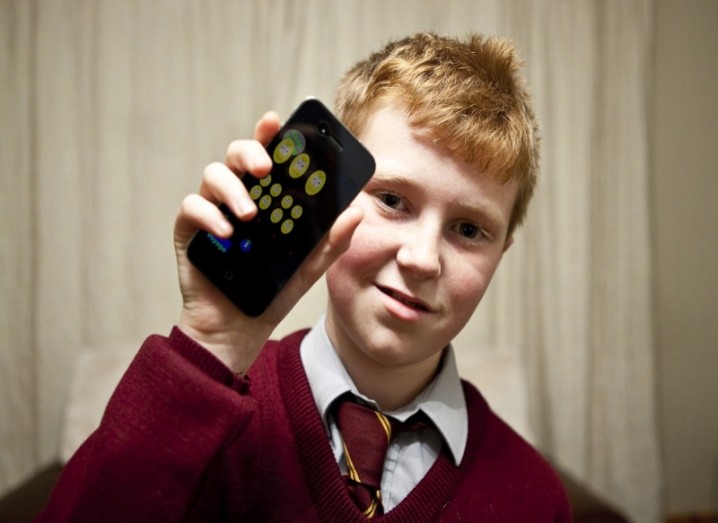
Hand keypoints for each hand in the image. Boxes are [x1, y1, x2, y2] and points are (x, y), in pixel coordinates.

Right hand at [174, 111, 362, 372]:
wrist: (239, 327)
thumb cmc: (273, 291)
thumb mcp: (310, 266)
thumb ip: (332, 240)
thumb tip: (355, 211)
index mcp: (267, 198)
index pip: (269, 157)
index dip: (270, 135)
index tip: (277, 121)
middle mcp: (238, 197)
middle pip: (237, 155)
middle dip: (251, 151)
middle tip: (267, 168)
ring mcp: (212, 211)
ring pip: (213, 175)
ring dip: (233, 188)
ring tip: (250, 214)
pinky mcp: (189, 231)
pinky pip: (192, 207)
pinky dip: (209, 215)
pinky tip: (227, 234)